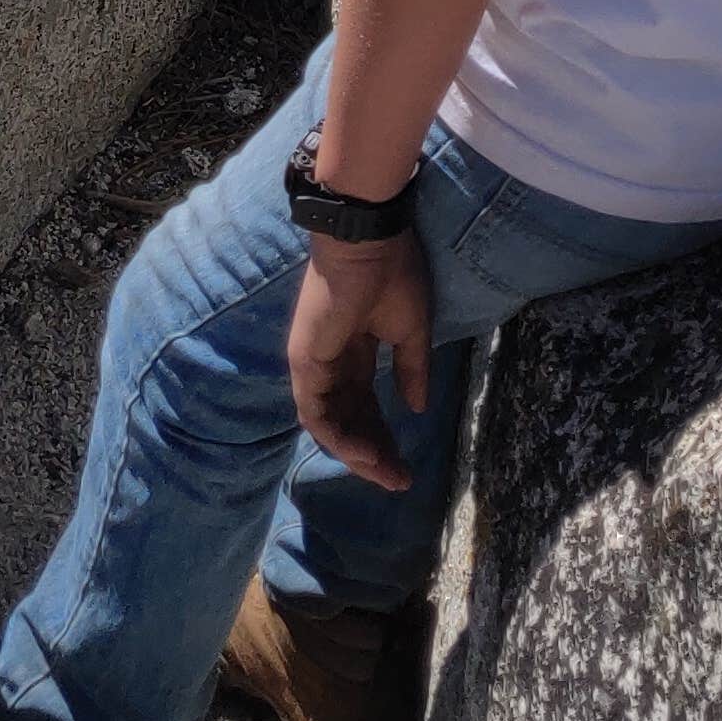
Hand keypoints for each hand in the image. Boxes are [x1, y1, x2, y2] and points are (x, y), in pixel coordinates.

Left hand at [288, 228, 433, 490]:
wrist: (367, 240)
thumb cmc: (391, 272)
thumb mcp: (411, 330)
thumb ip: (412, 371)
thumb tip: (416, 408)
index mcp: (355, 350)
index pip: (366, 404)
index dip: (385, 435)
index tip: (407, 465)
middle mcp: (330, 362)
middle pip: (350, 420)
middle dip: (374, 454)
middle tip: (400, 480)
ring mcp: (314, 364)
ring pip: (330, 424)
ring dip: (357, 454)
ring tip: (387, 475)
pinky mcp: (305, 362)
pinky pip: (316, 413)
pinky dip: (338, 439)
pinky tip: (364, 456)